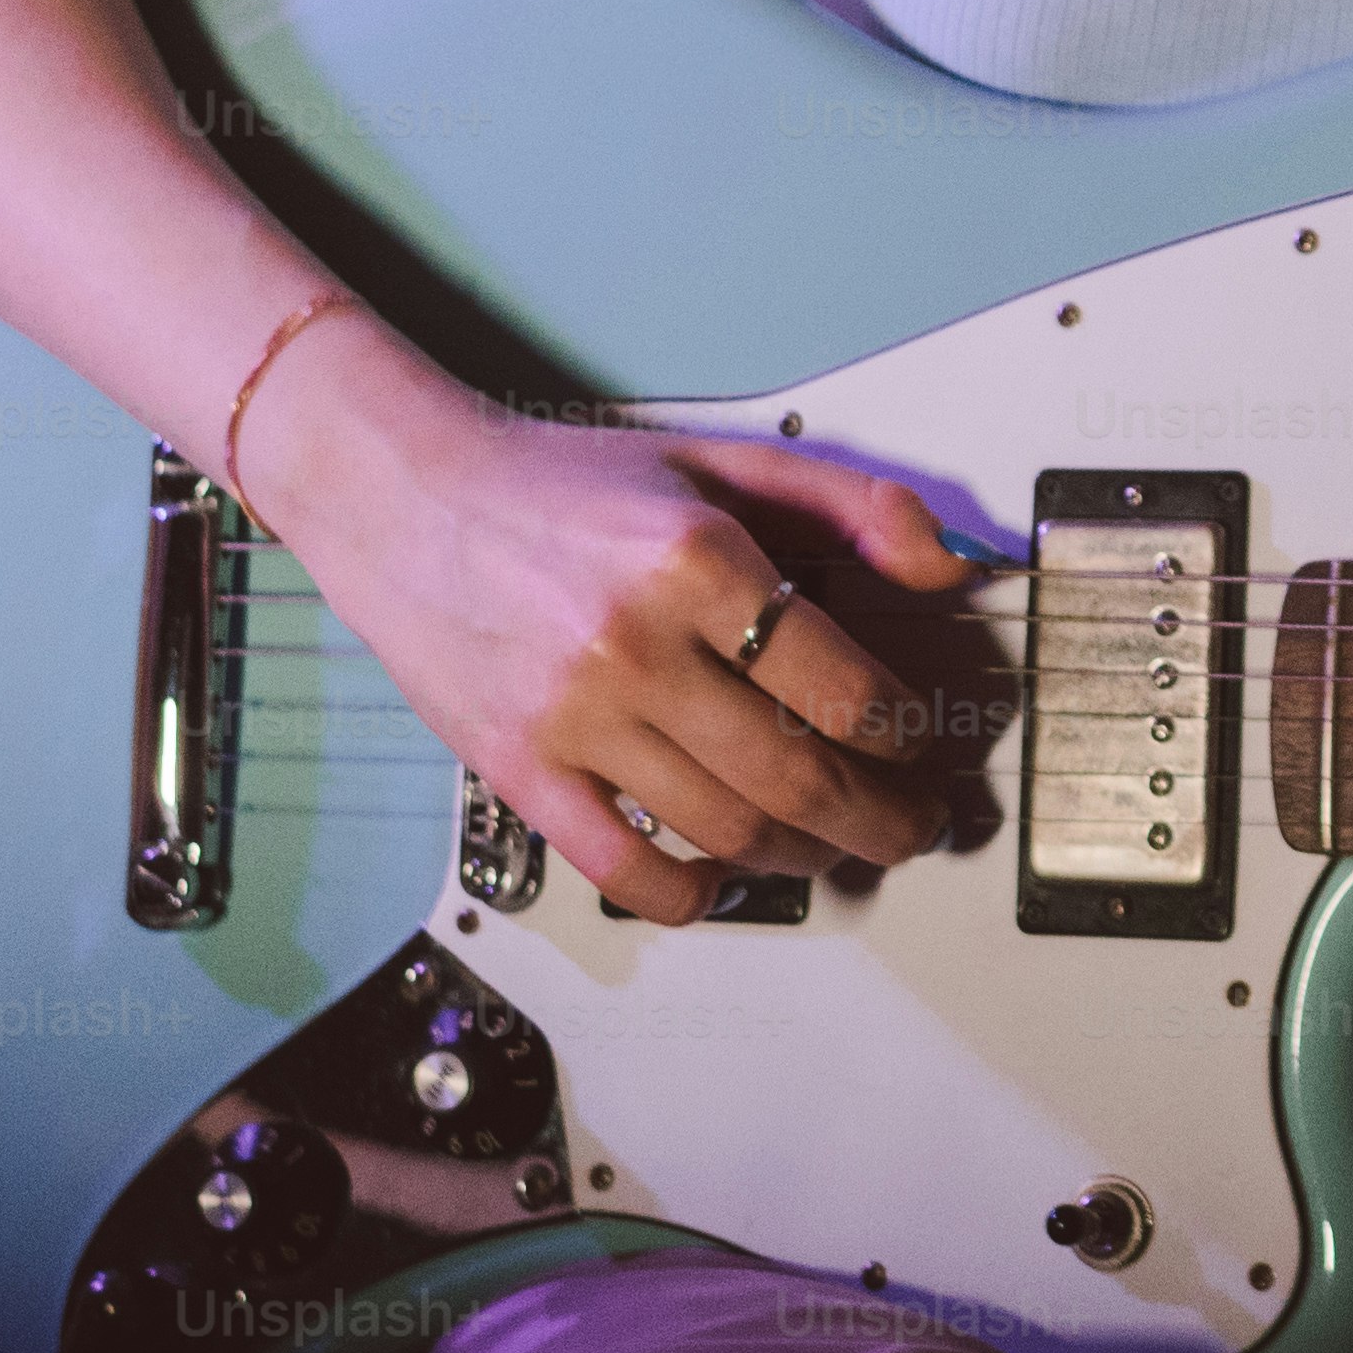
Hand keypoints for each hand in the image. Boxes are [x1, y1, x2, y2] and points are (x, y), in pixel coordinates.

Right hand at [243, 303, 979, 921]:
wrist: (408, 497)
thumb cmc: (565, 485)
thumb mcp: (719, 458)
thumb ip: (848, 500)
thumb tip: (944, 564)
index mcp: (697, 558)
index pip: (843, 685)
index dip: (905, 733)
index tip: (919, 744)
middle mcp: (635, 642)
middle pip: (797, 775)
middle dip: (878, 819)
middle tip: (910, 827)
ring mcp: (573, 716)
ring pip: (725, 829)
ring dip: (800, 855)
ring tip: (830, 844)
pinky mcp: (518, 768)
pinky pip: (622, 868)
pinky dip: (689, 894)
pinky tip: (719, 879)